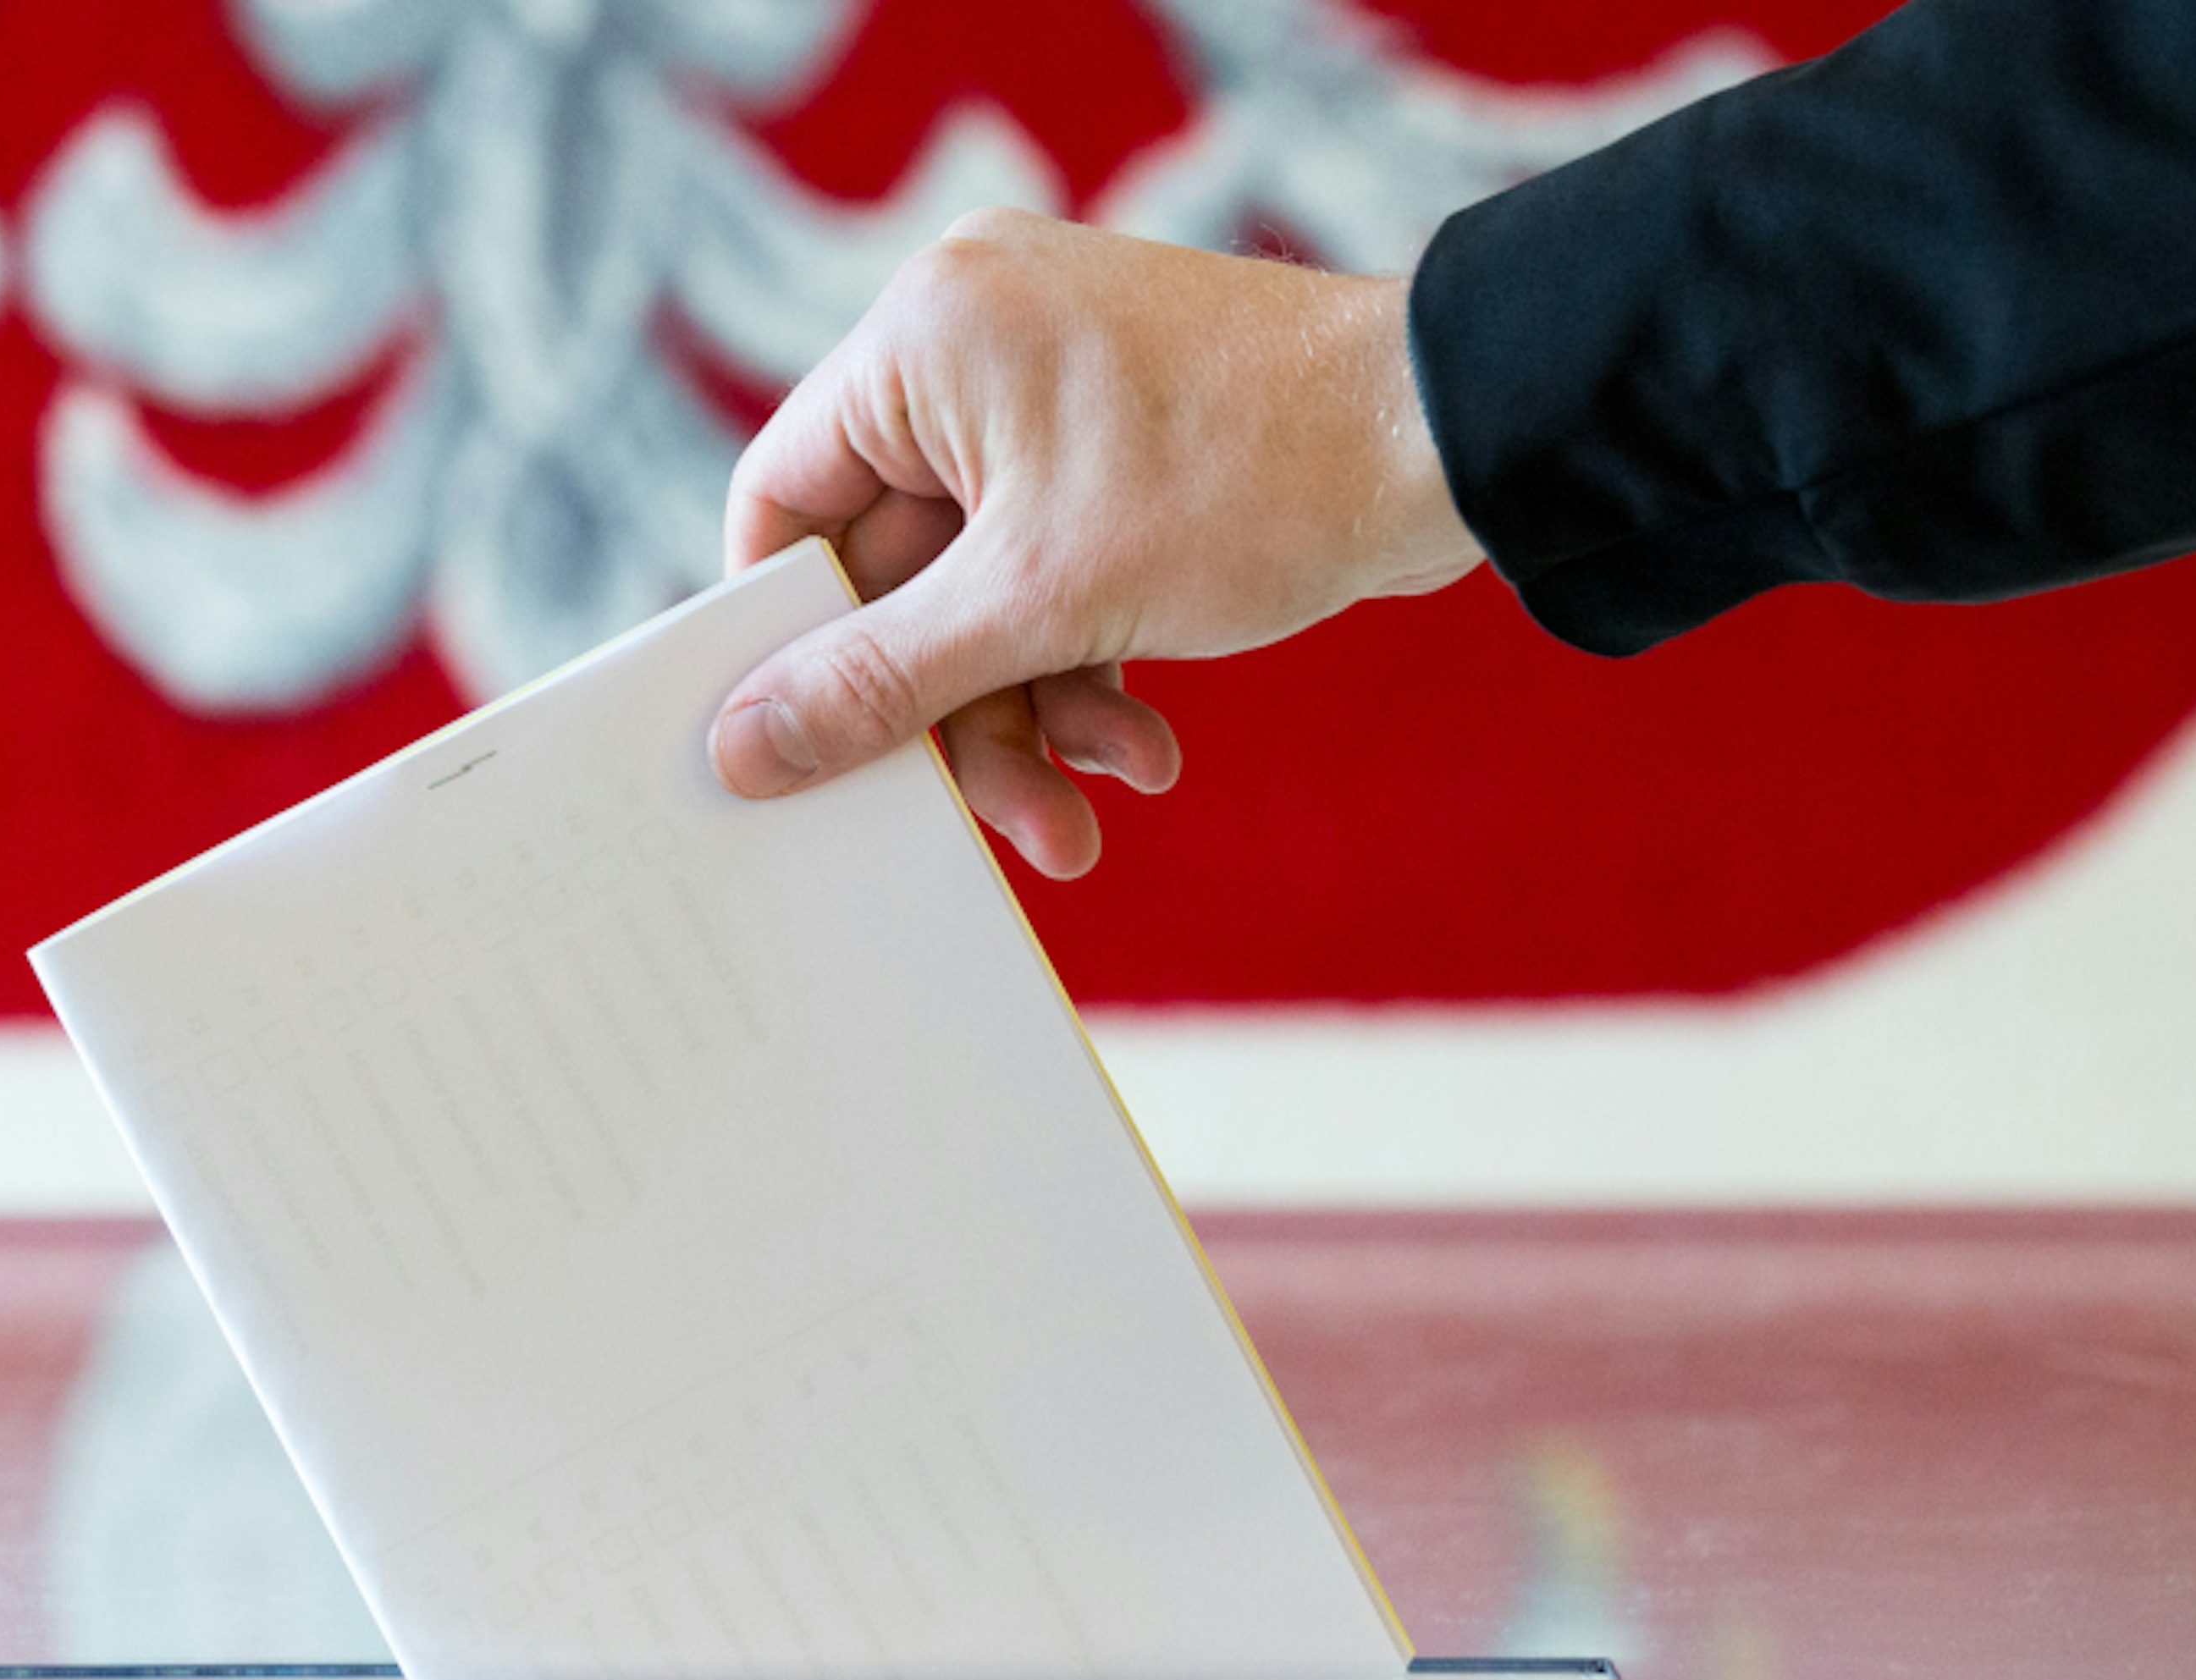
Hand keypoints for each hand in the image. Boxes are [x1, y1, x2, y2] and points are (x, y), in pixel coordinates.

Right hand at [709, 209, 1482, 877]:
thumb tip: (746, 749)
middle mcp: (973, 348)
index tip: (797, 744)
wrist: (1449, 441)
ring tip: (1095, 806)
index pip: (785, 503)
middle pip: (896, 577)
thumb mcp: (1042, 605)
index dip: (786, 638)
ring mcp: (1051, 399)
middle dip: (958, 714)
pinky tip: (1143, 747)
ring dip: (1034, 714)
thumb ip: (883, 683)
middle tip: (1004, 822)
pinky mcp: (1119, 450)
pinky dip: (1089, 665)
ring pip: (984, 595)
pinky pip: (1055, 576)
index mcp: (921, 340)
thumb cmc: (1249, 479)